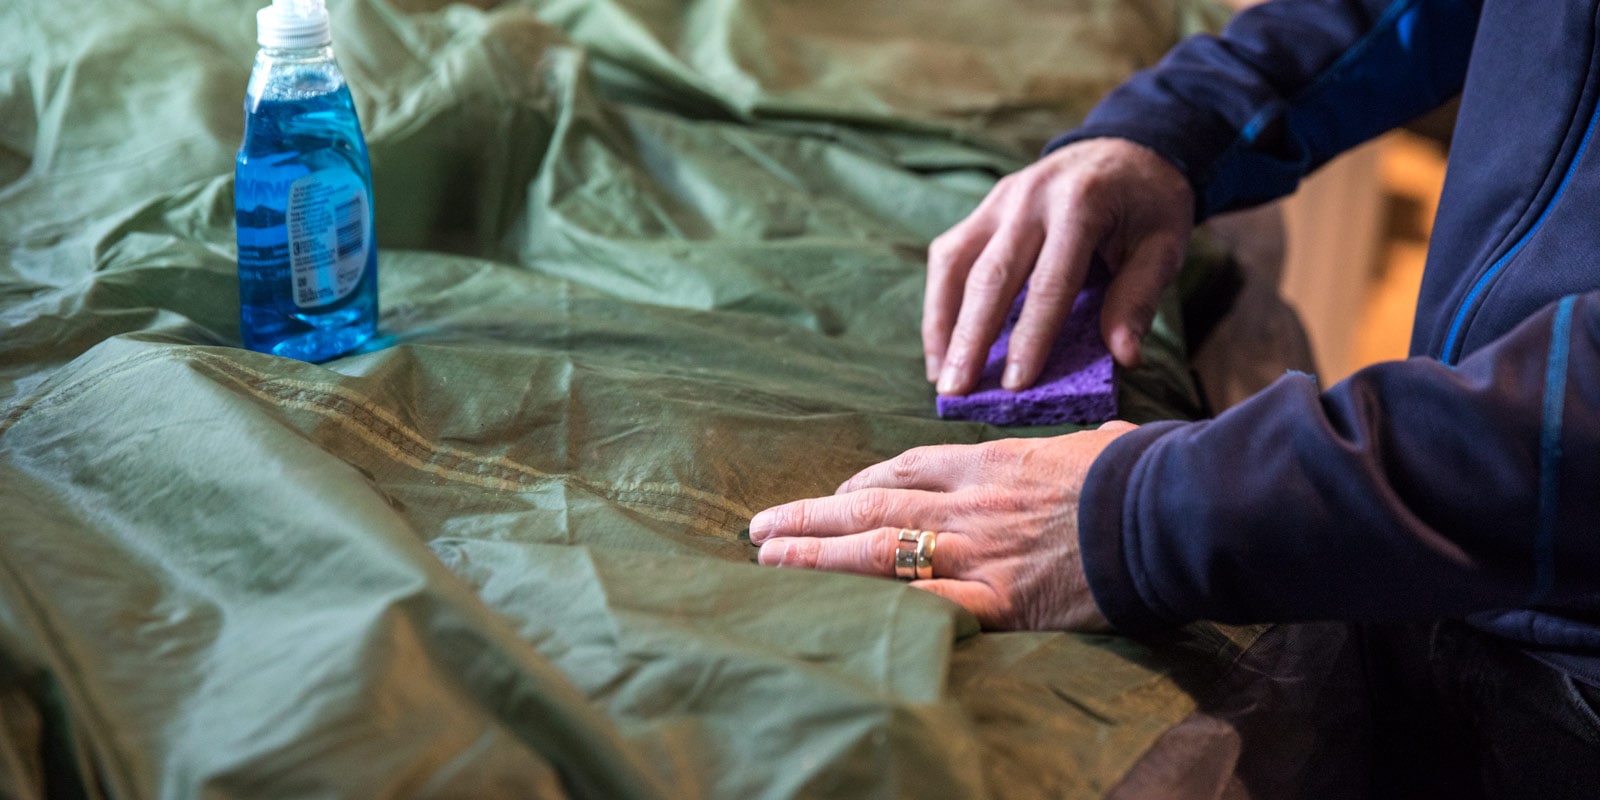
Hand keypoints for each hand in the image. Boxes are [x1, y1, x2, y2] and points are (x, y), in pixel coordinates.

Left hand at [748, 422, 1139, 631]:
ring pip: (879, 547)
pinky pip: (924, 602)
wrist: (1170, 507)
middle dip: (811, 514)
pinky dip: (875, 604)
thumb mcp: (1094, 444)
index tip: (835, 493)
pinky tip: (836, 607)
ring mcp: (980, 549)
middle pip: (873, 504)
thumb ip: (1067, 451)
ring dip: (816, 553)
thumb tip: (1087, 448)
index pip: (908, 468)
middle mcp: (971, 501)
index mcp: (992, 461)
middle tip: (761, 527)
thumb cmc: (1142, 471)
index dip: (862, 482)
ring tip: (768, 559)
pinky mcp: (1000, 598)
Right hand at [924, 138, 1193, 394]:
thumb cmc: (1148, 204)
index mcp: (1080, 204)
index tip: (1015, 385)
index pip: (1050, 281)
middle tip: (956, 391)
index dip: (1030, 336)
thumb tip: (1124, 357)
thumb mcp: (1164, 245)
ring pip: (955, 264)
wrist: (1126, 147)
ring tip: (939, 375)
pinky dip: (939, 302)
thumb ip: (1139, 297)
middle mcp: (1030, 198)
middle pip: (990, 275)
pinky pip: (950, 256)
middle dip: (970, 338)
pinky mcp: (983, 209)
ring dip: (941, 323)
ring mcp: (999, 200)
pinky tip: (941, 343)